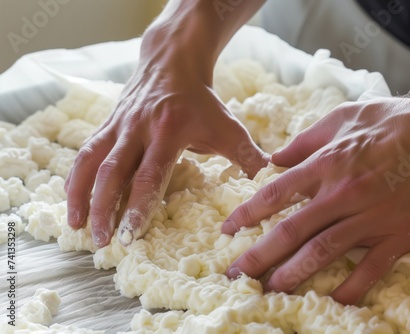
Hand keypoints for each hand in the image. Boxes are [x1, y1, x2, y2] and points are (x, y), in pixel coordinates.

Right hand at [65, 58, 267, 247]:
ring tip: (77, 228)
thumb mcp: (229, 126)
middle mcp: (138, 129)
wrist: (173, 62)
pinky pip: (85, 153)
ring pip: (91, 162)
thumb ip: (248, 156)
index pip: (150, 174)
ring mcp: (118, 126)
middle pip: (114, 172)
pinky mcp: (107, 125)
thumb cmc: (203, 101)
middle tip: (104, 243)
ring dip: (81, 196)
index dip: (138, 206)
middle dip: (106, 209)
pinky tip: (72, 201)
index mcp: (170, 131)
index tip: (130, 235)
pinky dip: (76, 178)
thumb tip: (273, 185)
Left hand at [222, 96, 409, 304]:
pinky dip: (351, 288)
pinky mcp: (399, 235)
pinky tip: (333, 301)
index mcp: (326, 164)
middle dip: (258, 255)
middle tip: (236, 274)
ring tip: (270, 289)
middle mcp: (343, 193)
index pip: (275, 194)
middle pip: (291, 230)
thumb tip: (275, 158)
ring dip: (292, 274)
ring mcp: (371, 216)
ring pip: (323, 252)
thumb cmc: (394, 121)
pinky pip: (370, 268)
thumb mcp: (343, 118)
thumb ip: (305, 140)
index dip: (246, 215)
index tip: (227, 231)